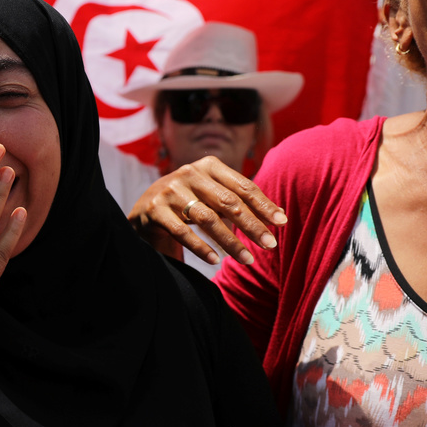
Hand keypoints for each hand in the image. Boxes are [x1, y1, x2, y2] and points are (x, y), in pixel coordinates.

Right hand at [127, 157, 286, 265]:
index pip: (242, 186)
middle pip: (228, 202)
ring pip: (207, 218)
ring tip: (247, 260)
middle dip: (251, 225)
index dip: (263, 204)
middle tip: (270, 245)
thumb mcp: (213, 194)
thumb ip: (240, 201)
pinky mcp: (154, 210)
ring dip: (230, 241)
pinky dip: (200, 247)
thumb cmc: (189, 201)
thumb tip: (279, 215)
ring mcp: (170, 191)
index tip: (282, 223)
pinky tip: (215, 261)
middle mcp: (189, 173)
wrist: (144, 208)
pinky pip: (182, 232)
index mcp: (208, 166)